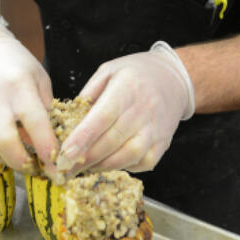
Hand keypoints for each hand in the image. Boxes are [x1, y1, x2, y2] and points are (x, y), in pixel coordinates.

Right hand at [0, 21, 56, 175]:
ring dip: (7, 159)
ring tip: (20, 157)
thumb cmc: (15, 64)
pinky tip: (1, 148)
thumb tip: (52, 140)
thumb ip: (46, 108)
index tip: (56, 165)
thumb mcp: (40, 78)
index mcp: (19, 87)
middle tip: (35, 168)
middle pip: (6, 142)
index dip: (46, 148)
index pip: (35, 123)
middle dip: (23, 163)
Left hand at [59, 41, 194, 175]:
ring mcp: (156, 128)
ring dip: (104, 166)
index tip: (65, 153)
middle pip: (112, 140)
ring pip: (129, 155)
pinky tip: (111, 163)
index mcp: (126, 88)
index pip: (103, 116)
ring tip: (85, 168)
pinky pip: (144, 162)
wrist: (173, 77)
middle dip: (86, 158)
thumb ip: (89, 93)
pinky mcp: (164, 142)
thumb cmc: (136, 73)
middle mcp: (144, 110)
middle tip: (66, 169)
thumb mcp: (109, 70)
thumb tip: (69, 118)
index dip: (83, 137)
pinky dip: (125, 167)